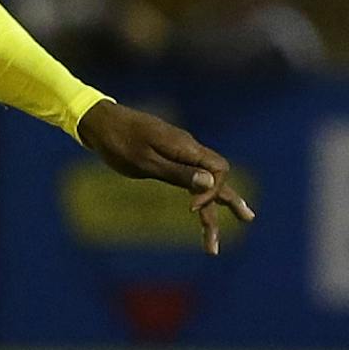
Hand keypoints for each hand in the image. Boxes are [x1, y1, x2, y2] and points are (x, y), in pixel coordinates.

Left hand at [77, 99, 254, 255]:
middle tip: (248, 219)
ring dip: (213, 204)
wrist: (100, 122)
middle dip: (230, 200)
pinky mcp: (168, 158)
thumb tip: (209, 182)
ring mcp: (179, 153)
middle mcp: (188, 149)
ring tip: (219, 227)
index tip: (191, 208)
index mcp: (185, 147)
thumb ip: (177, 172)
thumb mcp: (144, 161)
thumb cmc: (119, 142)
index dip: (212, 191)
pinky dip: (196, 193)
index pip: (218, 170)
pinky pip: (189, 177)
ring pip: (203, 179)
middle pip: (218, 176)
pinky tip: (199, 206)